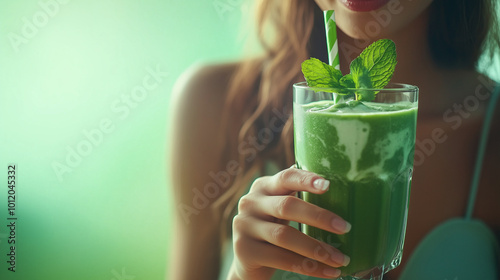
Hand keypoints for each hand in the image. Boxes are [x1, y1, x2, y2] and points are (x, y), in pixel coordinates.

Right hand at [228, 167, 350, 279]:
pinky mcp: (245, 250)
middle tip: (345, 228)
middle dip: (318, 217)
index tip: (327, 185)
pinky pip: (282, 260)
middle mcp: (250, 202)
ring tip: (340, 259)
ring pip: (284, 236)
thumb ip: (298, 197)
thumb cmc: (273, 228)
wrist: (247, 258)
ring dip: (316, 248)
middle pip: (286, 206)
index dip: (306, 180)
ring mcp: (245, 226)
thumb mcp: (280, 208)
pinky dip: (309, 267)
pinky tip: (329, 272)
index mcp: (263, 186)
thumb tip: (338, 190)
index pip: (285, 178)